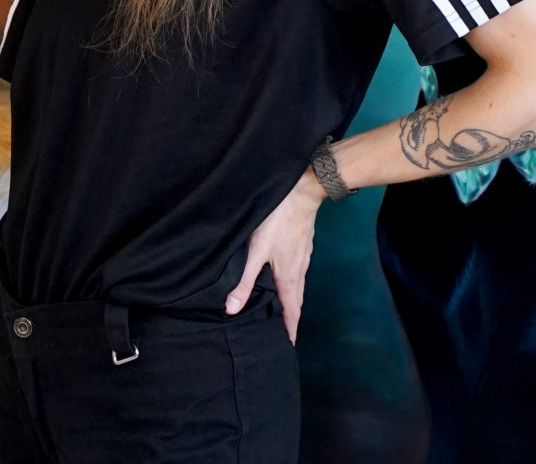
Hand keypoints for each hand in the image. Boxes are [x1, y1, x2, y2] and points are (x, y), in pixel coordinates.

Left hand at [224, 168, 325, 342]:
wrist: (303, 189)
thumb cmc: (279, 219)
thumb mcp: (257, 251)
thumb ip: (244, 280)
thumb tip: (232, 309)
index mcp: (289, 276)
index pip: (291, 311)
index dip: (289, 329)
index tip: (288, 345)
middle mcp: (299, 269)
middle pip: (296, 300)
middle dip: (290, 317)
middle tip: (283, 331)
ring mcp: (303, 255)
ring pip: (297, 284)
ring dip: (291, 299)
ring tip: (281, 308)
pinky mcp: (302, 243)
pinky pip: (298, 270)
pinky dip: (291, 281)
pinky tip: (282, 275)